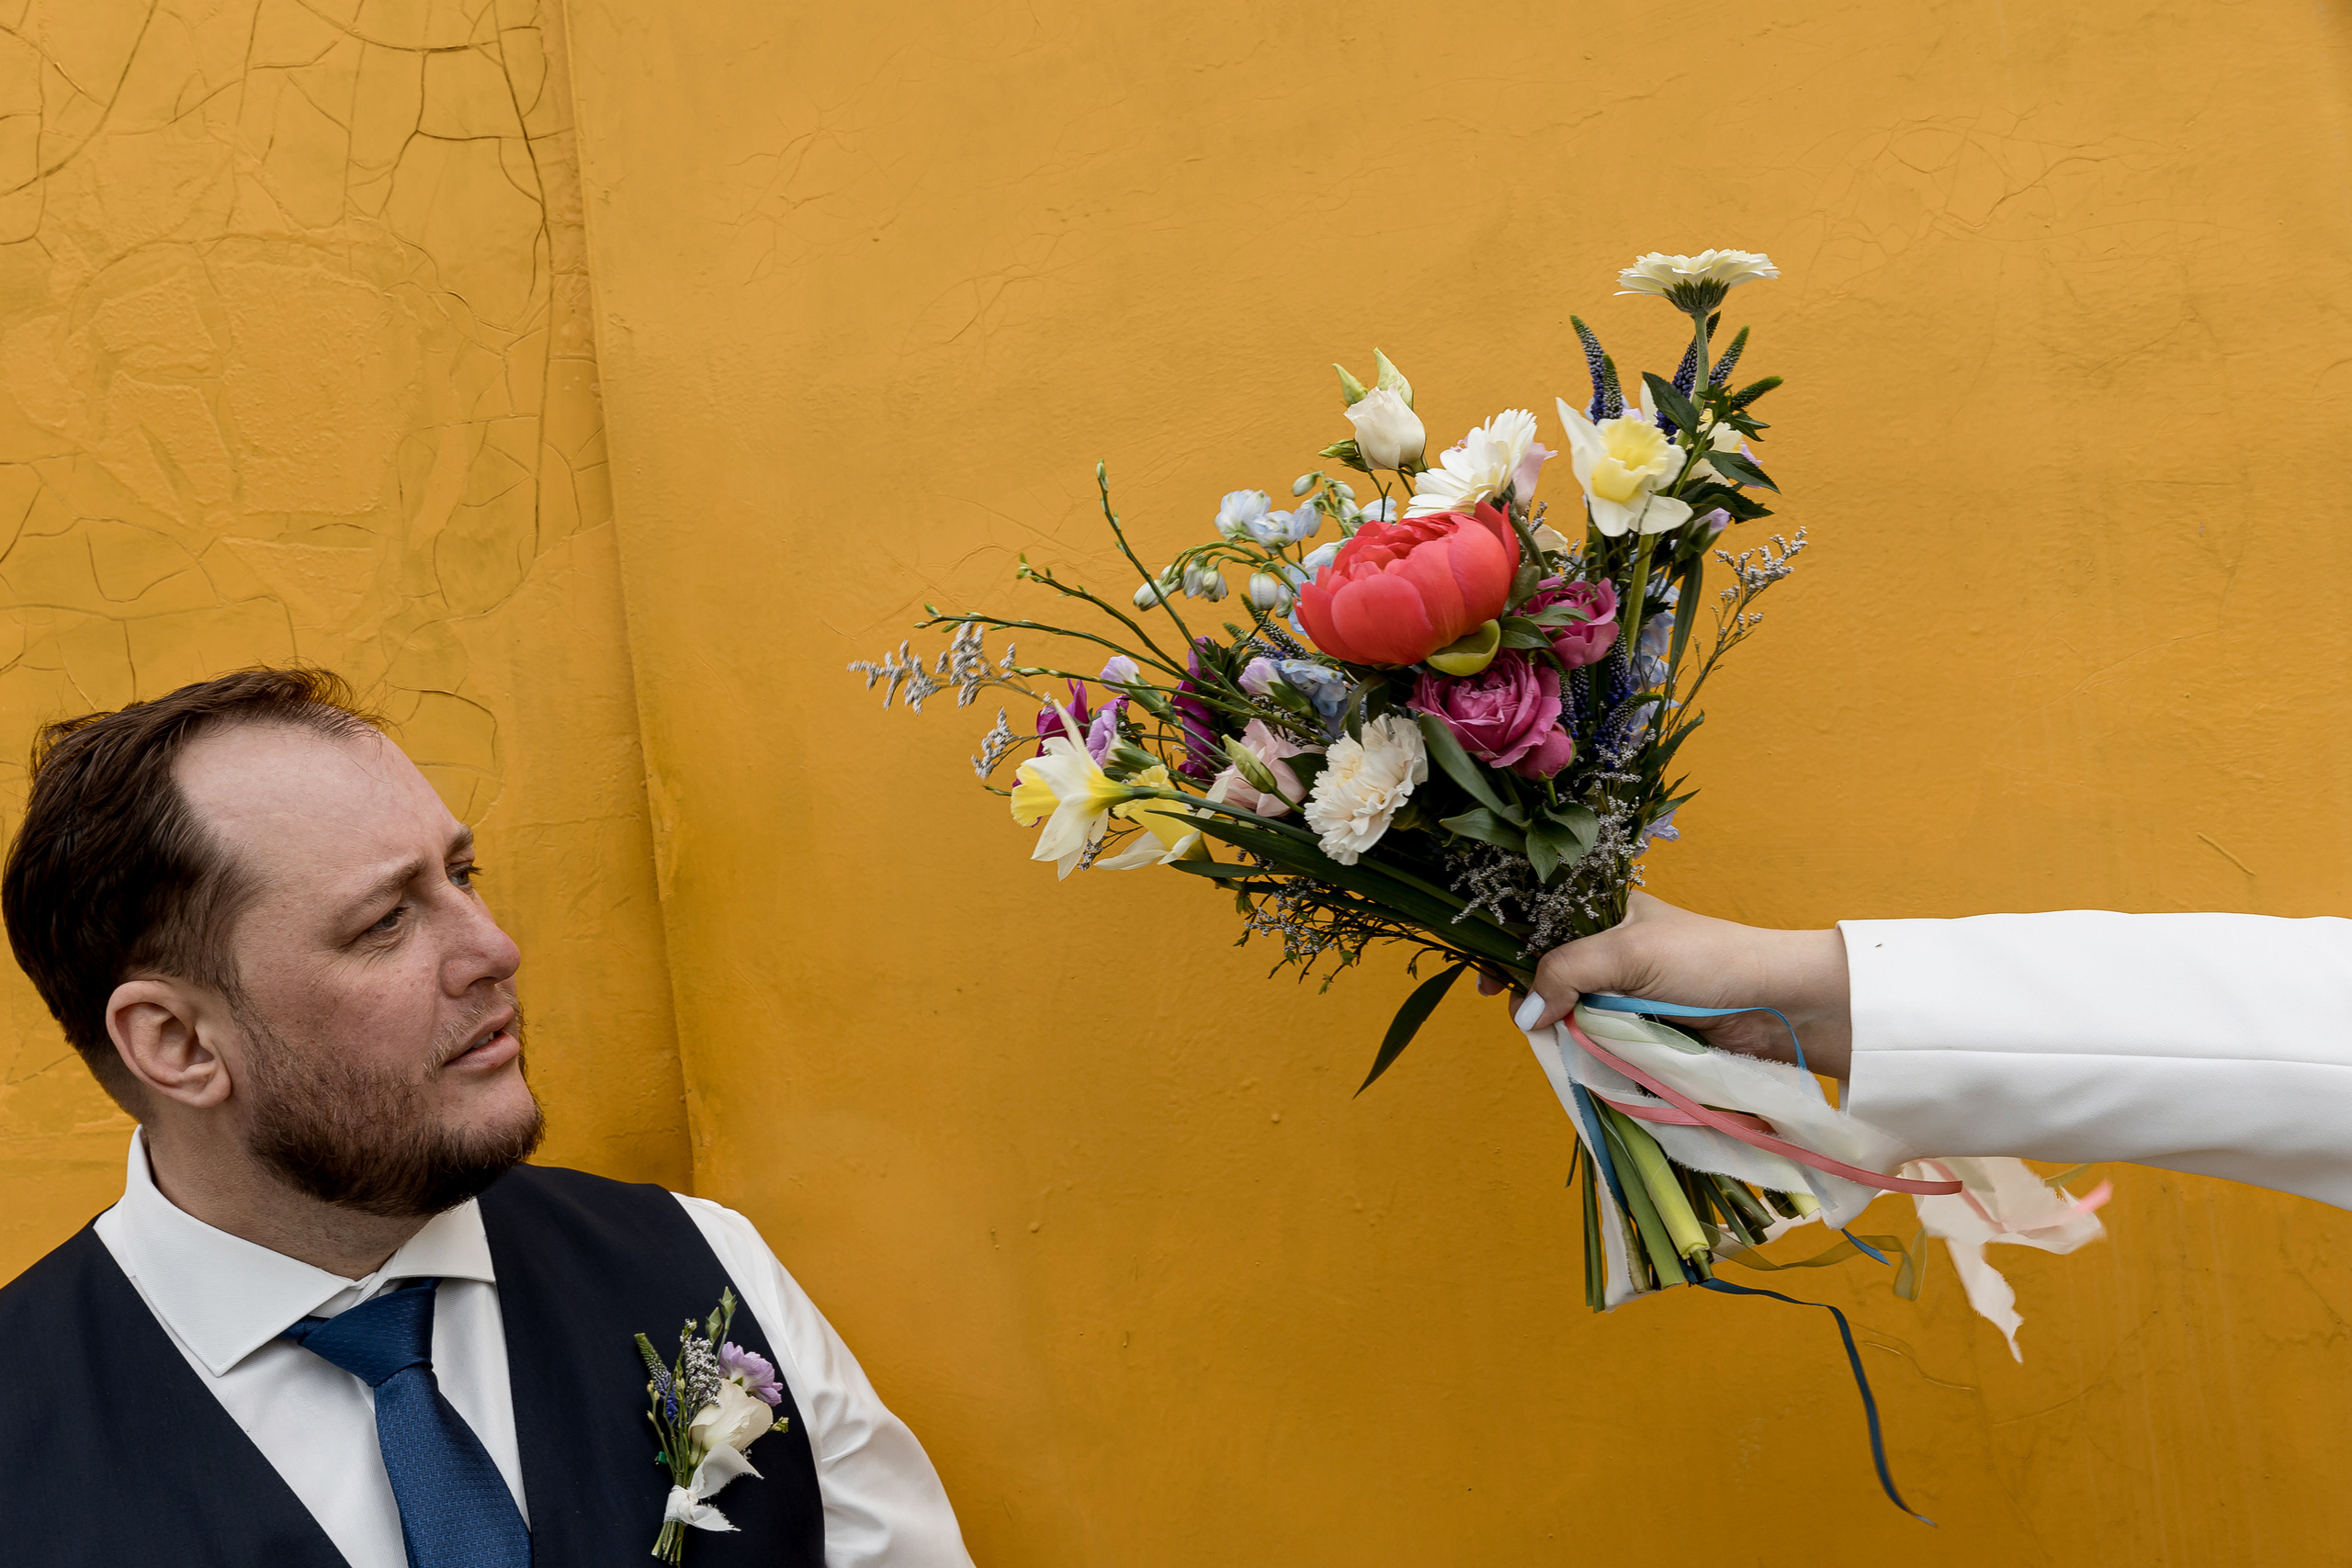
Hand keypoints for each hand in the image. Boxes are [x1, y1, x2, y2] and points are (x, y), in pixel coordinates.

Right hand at [1490, 892, 1854, 1076]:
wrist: (1778, 1006)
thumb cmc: (1707, 961)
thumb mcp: (1627, 952)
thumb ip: (1567, 972)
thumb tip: (1524, 1013)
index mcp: (1607, 917)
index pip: (1541, 930)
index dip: (1508, 953)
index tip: (1488, 985)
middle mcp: (1613, 955)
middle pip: (1551, 980)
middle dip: (1537, 1002)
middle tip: (1534, 1021)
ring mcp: (1628, 999)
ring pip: (1573, 1019)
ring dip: (1566, 1034)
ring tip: (1564, 1043)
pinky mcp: (1644, 1038)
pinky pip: (1600, 1049)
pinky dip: (1590, 1057)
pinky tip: (1583, 1060)